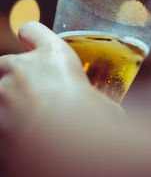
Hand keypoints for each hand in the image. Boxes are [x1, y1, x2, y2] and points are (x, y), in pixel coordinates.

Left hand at [0, 21, 122, 147]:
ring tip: (31, 123)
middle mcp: (21, 68)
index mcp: (53, 56)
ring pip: (0, 93)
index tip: (33, 45)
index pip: (32, 30)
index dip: (32, 37)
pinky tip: (27, 139)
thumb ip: (100, 106)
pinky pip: (0, 119)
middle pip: (7, 64)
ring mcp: (1, 93)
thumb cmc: (90, 119)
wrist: (65, 145)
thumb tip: (114, 116)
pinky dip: (8, 128)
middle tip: (35, 99)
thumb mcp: (105, 108)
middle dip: (17, 80)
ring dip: (10, 105)